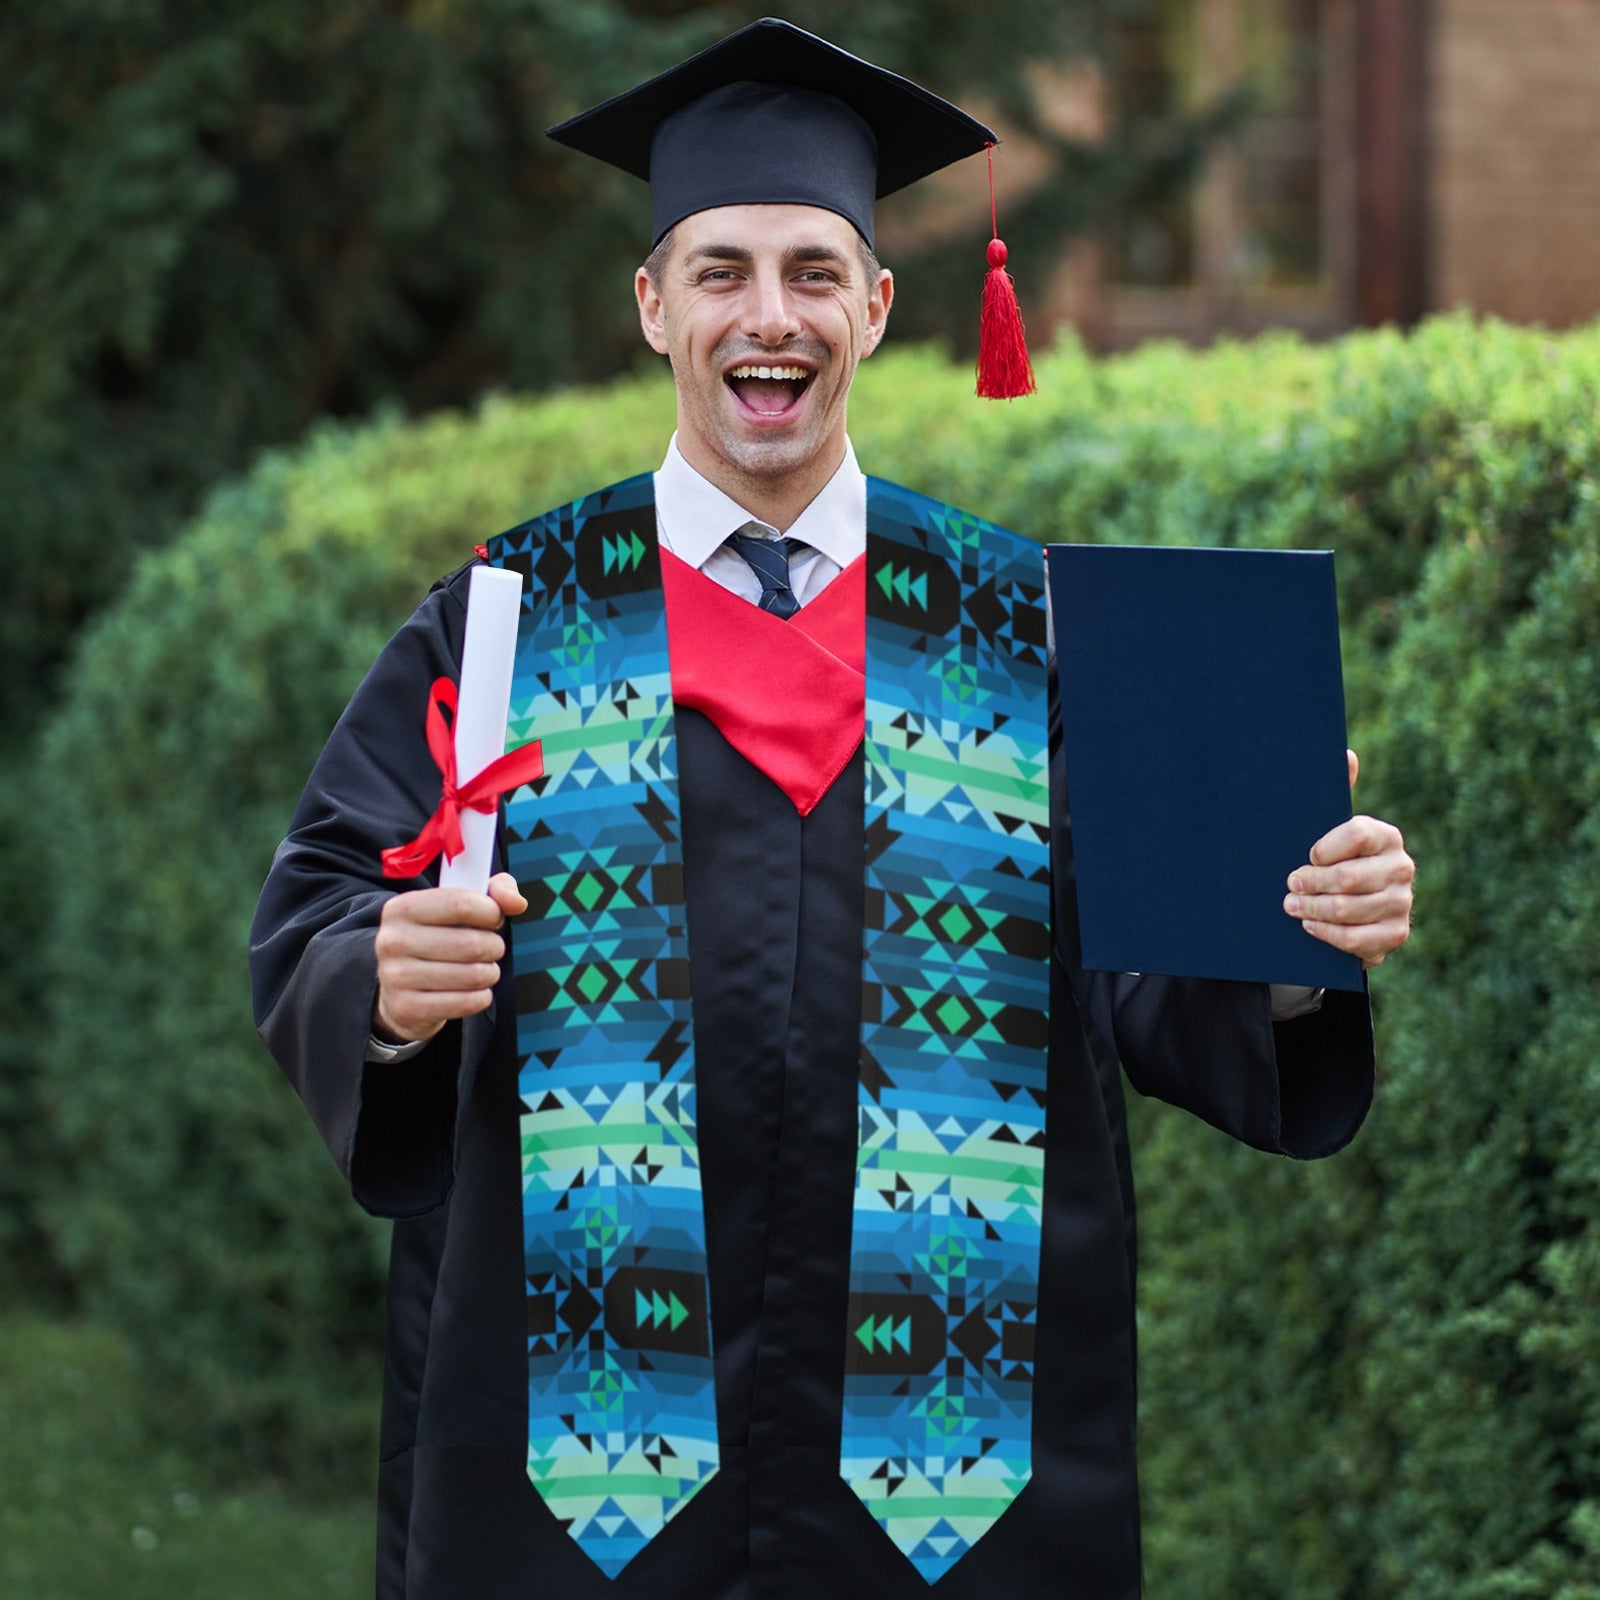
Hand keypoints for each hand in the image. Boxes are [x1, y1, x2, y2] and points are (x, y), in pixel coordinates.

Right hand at [372, 871, 527, 1043]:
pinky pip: (465, 1003)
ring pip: (472, 975)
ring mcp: (395, 976)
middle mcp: (392, 940)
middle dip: (494, 947)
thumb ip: (495, 892)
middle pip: (471, 944)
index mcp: (402, 907)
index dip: (491, 912)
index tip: (494, 919)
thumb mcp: (461, 905)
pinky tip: (474, 991)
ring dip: (490, 973)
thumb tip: (517, 903)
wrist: (401, 987)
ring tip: (483, 970)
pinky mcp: (406, 1007)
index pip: (461, 904)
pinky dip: (481, 997)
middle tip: (491, 949)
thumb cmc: (439, 938)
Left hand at [1283, 750, 1413, 968]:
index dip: (1324, 847)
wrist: (1350, 909)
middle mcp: (1401, 867)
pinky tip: (1310, 926)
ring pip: (1348, 909)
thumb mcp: (1328, 828)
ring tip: (1291, 906)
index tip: (1306, 855)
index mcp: (1386, 836)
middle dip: (1310, 883)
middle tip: (1289, 885)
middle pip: (1348, 877)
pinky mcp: (1395, 934)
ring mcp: (1401, 903)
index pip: (1356, 833)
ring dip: (1312, 909)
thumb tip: (1346, 754)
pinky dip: (1327, 934)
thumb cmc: (1332, 860)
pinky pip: (1356, 939)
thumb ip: (1336, 792)